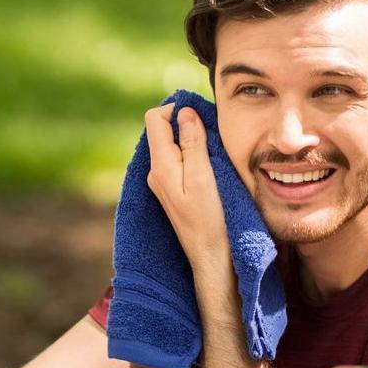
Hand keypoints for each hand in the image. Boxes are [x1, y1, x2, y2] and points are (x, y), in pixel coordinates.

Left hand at [143, 104, 232, 275]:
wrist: (211, 257)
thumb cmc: (211, 221)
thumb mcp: (203, 178)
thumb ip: (193, 144)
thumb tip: (184, 112)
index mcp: (160, 166)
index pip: (155, 119)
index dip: (176, 110)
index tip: (201, 117)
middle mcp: (156, 172)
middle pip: (162, 130)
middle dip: (185, 124)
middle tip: (211, 134)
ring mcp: (163, 182)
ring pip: (172, 145)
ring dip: (191, 140)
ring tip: (213, 150)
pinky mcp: (173, 190)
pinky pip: (178, 160)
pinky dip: (192, 154)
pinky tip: (209, 165)